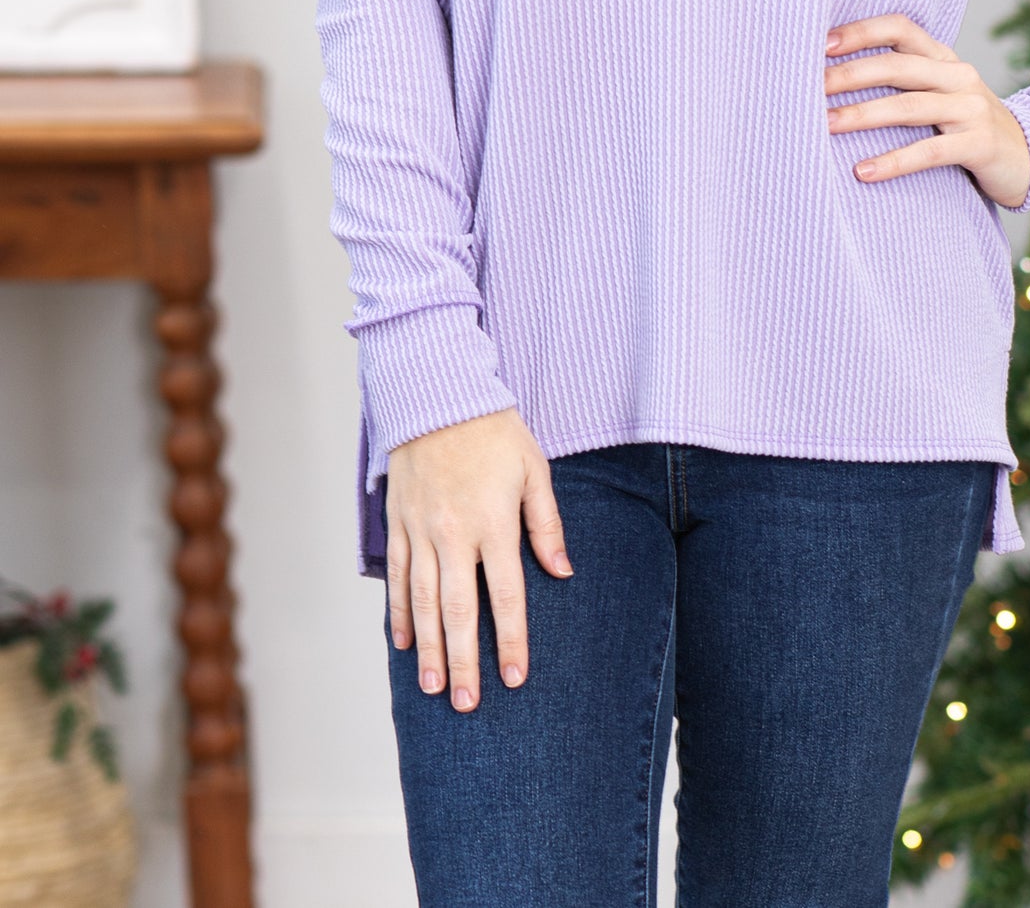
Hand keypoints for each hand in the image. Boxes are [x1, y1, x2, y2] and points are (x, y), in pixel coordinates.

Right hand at [385, 405, 572, 712]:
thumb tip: (562, 572)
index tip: (515, 678)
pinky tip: (406, 643)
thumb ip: (546, 524)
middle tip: (466, 704)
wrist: (437, 393)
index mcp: (494, 522)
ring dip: (430, 648)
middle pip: (460, 611)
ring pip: (424, 602)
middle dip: (464, 662)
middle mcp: (454, 533)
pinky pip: (398, 577)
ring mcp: (421, 530)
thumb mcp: (533, 469)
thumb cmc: (494, 430)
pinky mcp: (398, 522)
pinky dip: (400, 613)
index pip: (506, 595)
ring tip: (434, 687)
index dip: (512, 640)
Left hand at [825, 13, 1029, 209]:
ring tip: (825, 125)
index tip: (820, 44)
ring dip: (863, 116)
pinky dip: (894, 160)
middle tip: (810, 86)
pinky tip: (863, 171)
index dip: (861, 31)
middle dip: (850, 75)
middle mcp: (958, 76)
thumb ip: (902, 81)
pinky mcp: (979, 144)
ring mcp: (971, 109)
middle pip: (897, 67)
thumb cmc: (966, 125)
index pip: (900, 28)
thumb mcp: (940, 93)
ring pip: (909, 108)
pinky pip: (930, 151)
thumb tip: (832, 77)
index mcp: (943, 58)